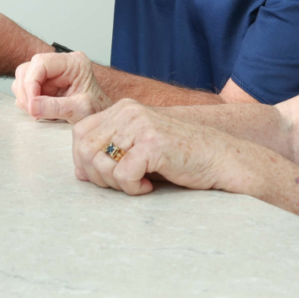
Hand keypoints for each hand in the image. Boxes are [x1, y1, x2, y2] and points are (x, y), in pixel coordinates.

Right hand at [12, 50, 110, 121]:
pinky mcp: (44, 84)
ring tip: (37, 113)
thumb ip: (57, 107)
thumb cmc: (98, 110)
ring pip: (23, 79)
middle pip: (28, 70)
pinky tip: (39, 112)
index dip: (31, 83)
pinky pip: (25, 89)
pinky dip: (27, 102)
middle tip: (33, 111)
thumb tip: (32, 106)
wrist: (99, 118)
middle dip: (26, 92)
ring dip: (25, 98)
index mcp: (74, 63)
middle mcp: (60, 64)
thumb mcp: (81, 110)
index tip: (31, 103)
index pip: (41, 63)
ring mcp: (50, 74)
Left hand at [71, 100, 245, 195]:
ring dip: (116, 184)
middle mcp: (129, 111)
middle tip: (122, 184)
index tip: (105, 176)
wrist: (220, 159)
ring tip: (137, 184)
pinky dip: (133, 188)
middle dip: (98, 176)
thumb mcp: (139, 151)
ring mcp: (141, 125)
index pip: (79, 133)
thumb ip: (109, 155)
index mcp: (123, 109)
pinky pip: (123, 174)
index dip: (84, 160)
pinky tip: (148, 186)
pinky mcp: (153, 144)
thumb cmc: (180, 157)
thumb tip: (78, 172)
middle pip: (85, 148)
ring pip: (100, 162)